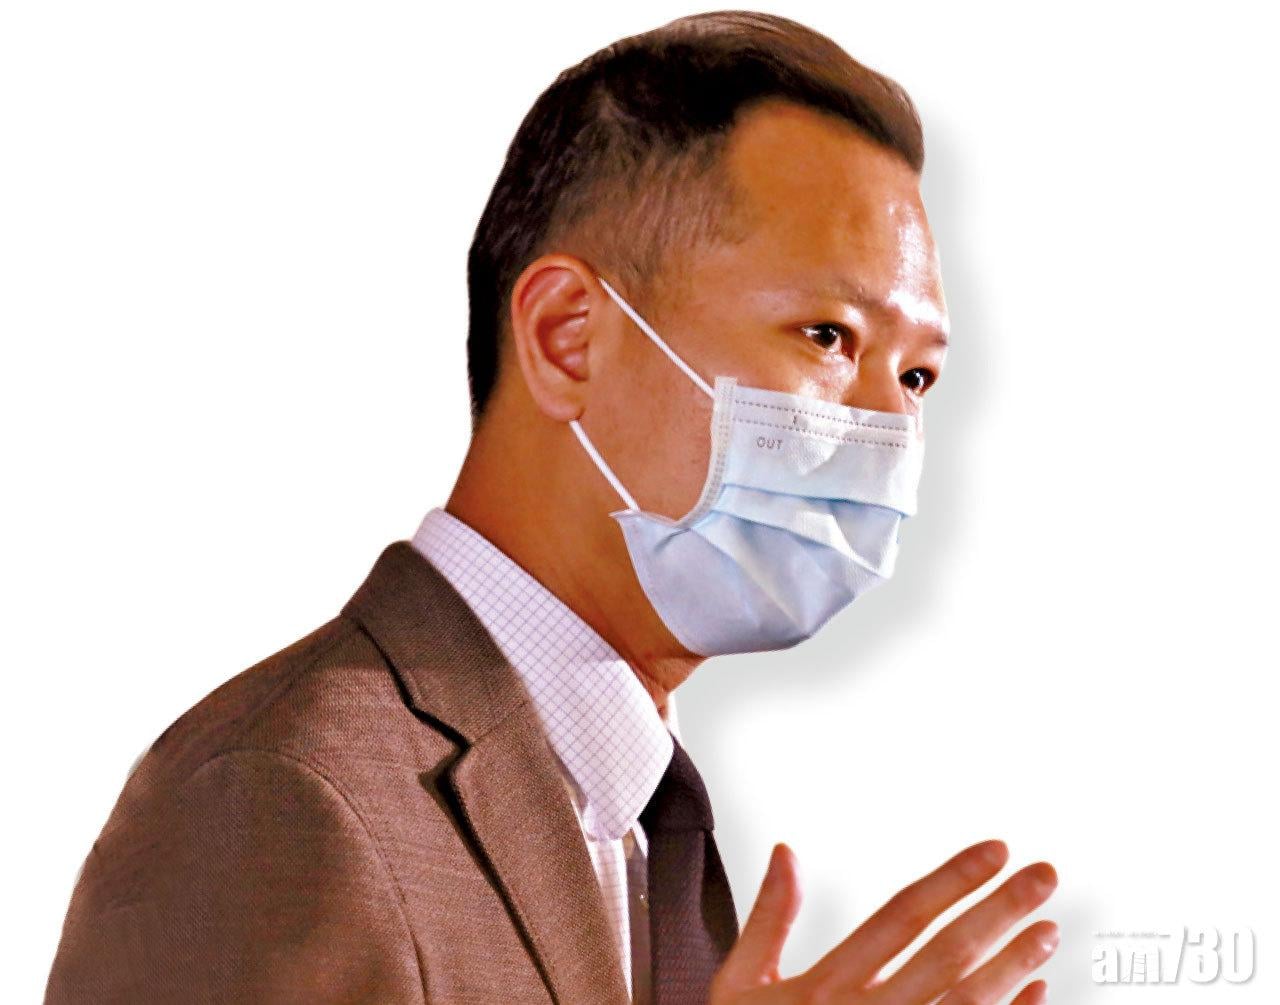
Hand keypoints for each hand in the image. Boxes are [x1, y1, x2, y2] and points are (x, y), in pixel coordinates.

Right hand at [710, 839, 1057, 1003]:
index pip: (903, 916)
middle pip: (947, 954)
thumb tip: (786, 852)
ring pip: (968, 1002)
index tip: (994, 851)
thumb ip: (768, 918)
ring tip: (1047, 930)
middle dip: (1000, 911)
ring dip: (1013, 964)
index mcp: (827, 985)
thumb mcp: (740, 985)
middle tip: (1044, 876)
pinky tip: (1035, 992)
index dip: (952, 880)